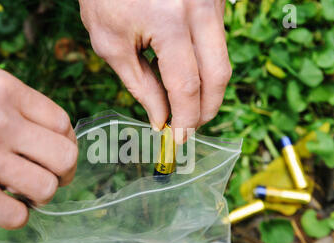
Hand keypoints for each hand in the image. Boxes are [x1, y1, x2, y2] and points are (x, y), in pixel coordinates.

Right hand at [0, 67, 77, 228]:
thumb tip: (60, 135)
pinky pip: (19, 217)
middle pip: (65, 156)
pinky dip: (15, 217)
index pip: (62, 122)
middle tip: (49, 178)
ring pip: (47, 189)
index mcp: (1, 88)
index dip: (65, 143)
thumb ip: (14, 106)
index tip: (56, 155)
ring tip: (19, 192)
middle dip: (63, 173)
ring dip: (38, 196)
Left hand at [79, 0, 230, 142]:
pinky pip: (217, 41)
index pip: (187, 85)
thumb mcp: (111, 44)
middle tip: (189, 127)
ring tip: (184, 104)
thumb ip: (140, 85)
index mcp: (170, 22)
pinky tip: (185, 74)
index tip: (179, 139)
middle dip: (207, 109)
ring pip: (222, 58)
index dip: (186, 118)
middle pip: (219, 75)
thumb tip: (161, 119)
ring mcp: (212, 1)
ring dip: (207, 88)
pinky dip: (205, 65)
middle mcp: (200, 10)